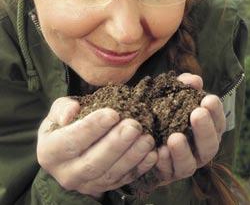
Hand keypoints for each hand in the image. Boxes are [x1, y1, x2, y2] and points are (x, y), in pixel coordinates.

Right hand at [37, 97, 157, 198]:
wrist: (66, 149)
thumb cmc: (64, 124)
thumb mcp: (57, 111)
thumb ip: (62, 108)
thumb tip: (72, 111)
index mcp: (50, 152)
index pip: (71, 141)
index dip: (92, 127)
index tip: (113, 113)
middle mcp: (66, 173)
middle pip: (93, 162)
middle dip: (116, 143)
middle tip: (134, 126)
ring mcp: (86, 185)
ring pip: (110, 174)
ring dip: (131, 156)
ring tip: (147, 138)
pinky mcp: (103, 188)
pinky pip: (123, 181)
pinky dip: (139, 168)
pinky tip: (152, 154)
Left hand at [155, 73, 225, 184]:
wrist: (138, 134)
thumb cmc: (161, 111)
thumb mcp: (170, 95)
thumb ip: (182, 86)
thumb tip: (195, 81)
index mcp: (204, 129)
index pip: (217, 122)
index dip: (216, 111)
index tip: (209, 99)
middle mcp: (198, 149)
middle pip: (210, 145)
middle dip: (204, 129)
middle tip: (197, 113)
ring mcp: (183, 164)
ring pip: (189, 164)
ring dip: (183, 151)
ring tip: (175, 137)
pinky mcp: (166, 174)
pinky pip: (167, 172)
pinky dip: (163, 163)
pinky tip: (158, 152)